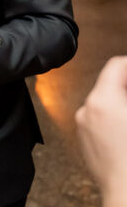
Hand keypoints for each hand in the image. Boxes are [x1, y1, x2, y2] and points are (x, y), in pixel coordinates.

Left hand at [76, 56, 126, 206]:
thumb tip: (126, 81)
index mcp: (103, 102)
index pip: (117, 66)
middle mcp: (87, 111)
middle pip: (111, 83)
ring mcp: (83, 127)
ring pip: (106, 102)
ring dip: (123, 102)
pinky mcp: (85, 141)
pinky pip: (101, 119)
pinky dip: (117, 118)